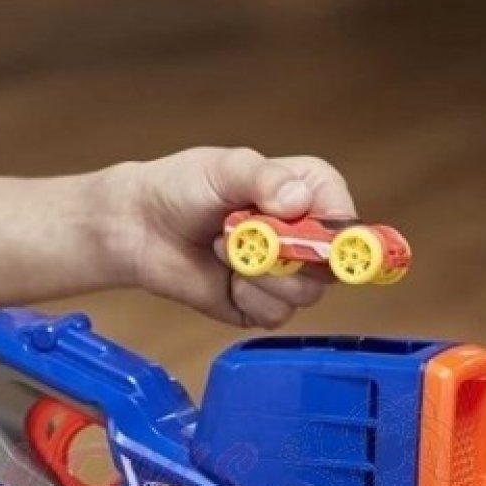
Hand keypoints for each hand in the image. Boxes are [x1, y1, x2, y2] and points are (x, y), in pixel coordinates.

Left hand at [119, 147, 355, 327]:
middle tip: (252, 240)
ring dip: (262, 277)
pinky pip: (275, 316)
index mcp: (307, 194)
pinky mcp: (261, 306)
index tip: (319, 239)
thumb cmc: (183, 187)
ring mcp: (284, 276)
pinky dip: (249, 299)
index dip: (340, 235)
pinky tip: (227, 279)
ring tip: (226, 249)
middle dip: (291, 258)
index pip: (345, 219)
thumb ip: (263, 179)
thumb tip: (298, 201)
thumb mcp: (225, 169)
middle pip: (332, 266)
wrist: (140, 227)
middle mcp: (304, 237)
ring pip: (305, 295)